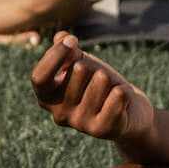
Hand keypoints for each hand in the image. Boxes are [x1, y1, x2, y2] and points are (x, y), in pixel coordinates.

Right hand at [31, 33, 154, 143]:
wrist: (129, 111)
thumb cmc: (99, 83)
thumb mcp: (81, 62)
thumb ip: (68, 50)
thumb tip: (61, 36)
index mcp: (47, 97)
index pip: (39, 77)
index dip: (55, 55)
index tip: (73, 41)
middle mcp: (59, 114)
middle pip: (77, 70)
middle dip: (93, 65)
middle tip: (99, 78)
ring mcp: (80, 124)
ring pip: (101, 79)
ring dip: (110, 79)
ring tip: (109, 91)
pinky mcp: (101, 130)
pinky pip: (117, 95)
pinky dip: (124, 91)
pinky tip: (121, 99)